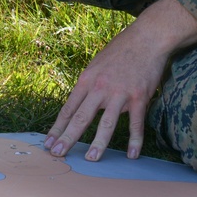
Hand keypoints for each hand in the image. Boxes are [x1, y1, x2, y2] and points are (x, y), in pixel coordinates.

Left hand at [45, 0, 196, 161]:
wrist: (147, 38)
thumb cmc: (122, 49)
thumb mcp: (98, 64)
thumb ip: (90, 84)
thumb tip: (82, 103)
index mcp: (87, 80)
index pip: (69, 109)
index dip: (58, 128)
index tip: (49, 143)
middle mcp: (101, 88)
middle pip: (82, 118)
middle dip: (68, 138)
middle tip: (58, 154)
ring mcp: (120, 94)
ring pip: (107, 124)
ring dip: (98, 143)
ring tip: (91, 159)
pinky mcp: (139, 97)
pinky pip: (136, 123)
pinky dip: (135, 140)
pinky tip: (132, 155)